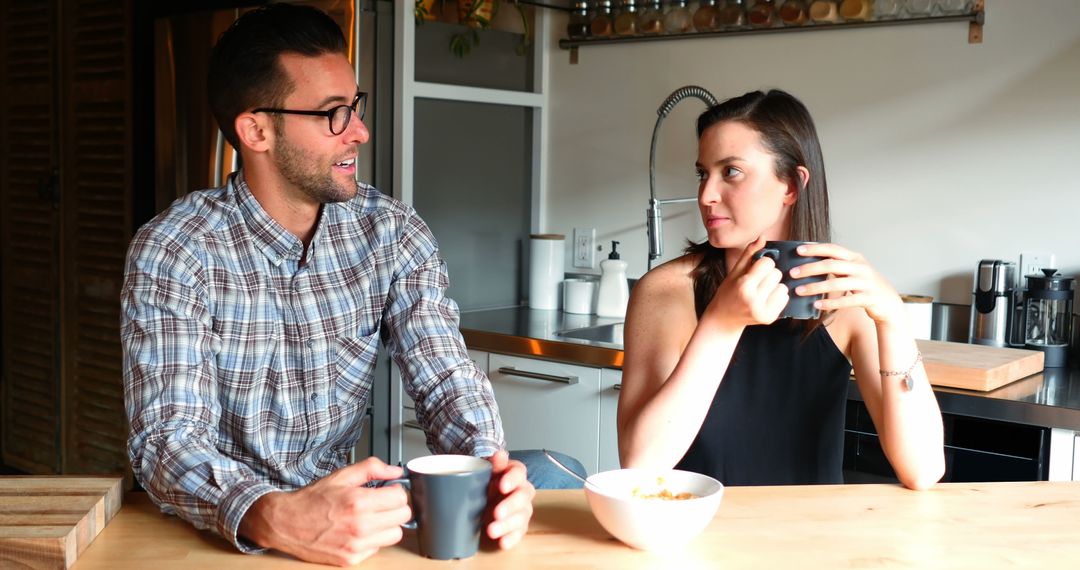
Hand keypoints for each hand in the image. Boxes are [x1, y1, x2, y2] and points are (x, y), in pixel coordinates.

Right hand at [239, 457, 410, 566]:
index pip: (401, 498)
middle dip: (395, 507)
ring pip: (395, 535)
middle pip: (403, 517)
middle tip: (382, 503)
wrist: (285, 523)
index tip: (389, 490)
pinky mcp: (351, 559)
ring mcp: (356, 545)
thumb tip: (396, 471)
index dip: (396, 491)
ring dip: (388, 525)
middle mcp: (359, 526)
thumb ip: (372, 469)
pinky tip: (359, 531)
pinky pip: (377, 548)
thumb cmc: (311, 500)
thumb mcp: (341, 476)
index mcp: (358, 502)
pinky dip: (372, 540)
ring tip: (372, 517)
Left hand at [483, 450, 534, 548]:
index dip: (511, 479)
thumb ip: (493, 463)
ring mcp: (522, 510)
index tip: (501, 486)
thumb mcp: (485, 468)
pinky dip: (511, 539)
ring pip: (521, 517)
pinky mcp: (519, 527)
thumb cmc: (485, 480)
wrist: (481, 494)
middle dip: (510, 506)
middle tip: (496, 513)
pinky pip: (519, 533)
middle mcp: (523, 491)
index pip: (519, 473)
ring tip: (491, 531)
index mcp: (515, 473)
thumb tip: (499, 454)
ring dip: (507, 525)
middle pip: (523, 497)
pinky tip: (502, 543)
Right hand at [702, 236, 788, 328]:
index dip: (762, 264)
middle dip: (769, 275)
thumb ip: (750, 253)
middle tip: (757, 282)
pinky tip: (765, 300)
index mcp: (744, 285)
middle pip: (777, 274)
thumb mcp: (735, 271)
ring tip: (761, 292)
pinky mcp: (770, 318)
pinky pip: (785, 298)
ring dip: (774, 286)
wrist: (723, 319)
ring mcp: (763, 311)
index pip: (768, 263)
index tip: (754, 270)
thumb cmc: (728, 292)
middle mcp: (754, 300)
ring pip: (783, 286)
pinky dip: (777, 297)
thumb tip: (763, 236)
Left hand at [789, 243, 904, 326]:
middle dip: (809, 268)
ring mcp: (865, 283)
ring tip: (799, 291)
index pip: (833, 249)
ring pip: (836, 284)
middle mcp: (861, 268)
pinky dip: (829, 303)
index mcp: (855, 258)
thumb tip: (809, 263)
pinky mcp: (868, 298)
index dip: (815, 248)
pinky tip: (816, 305)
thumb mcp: (854, 271)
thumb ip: (837, 266)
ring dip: (815, 287)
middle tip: (793, 273)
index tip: (798, 250)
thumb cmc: (866, 286)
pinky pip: (845, 301)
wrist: (889, 302)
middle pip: (831, 265)